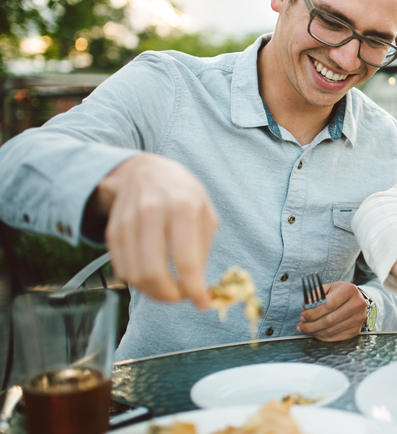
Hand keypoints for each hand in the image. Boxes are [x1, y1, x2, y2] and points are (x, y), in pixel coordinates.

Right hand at [94, 154, 217, 308]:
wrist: (144, 171)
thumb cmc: (182, 194)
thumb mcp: (205, 212)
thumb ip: (203, 248)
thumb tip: (199, 287)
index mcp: (182, 206)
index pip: (185, 259)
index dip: (194, 288)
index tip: (202, 303)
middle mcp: (151, 213)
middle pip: (153, 271)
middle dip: (169, 296)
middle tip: (181, 298)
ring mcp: (127, 222)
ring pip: (134, 274)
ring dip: (153, 292)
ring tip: (168, 290)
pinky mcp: (112, 231)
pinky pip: (121, 269)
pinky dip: (138, 282)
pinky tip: (152, 278)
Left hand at [297, 281, 367, 340]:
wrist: (357, 299)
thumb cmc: (340, 293)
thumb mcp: (329, 288)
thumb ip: (316, 295)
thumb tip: (306, 305)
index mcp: (349, 290)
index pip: (329, 305)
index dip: (313, 312)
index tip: (303, 316)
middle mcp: (357, 305)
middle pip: (329, 320)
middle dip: (311, 325)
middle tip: (301, 325)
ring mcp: (358, 319)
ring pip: (331, 330)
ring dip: (315, 332)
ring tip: (306, 329)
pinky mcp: (356, 330)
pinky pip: (336, 337)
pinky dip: (323, 337)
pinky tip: (316, 332)